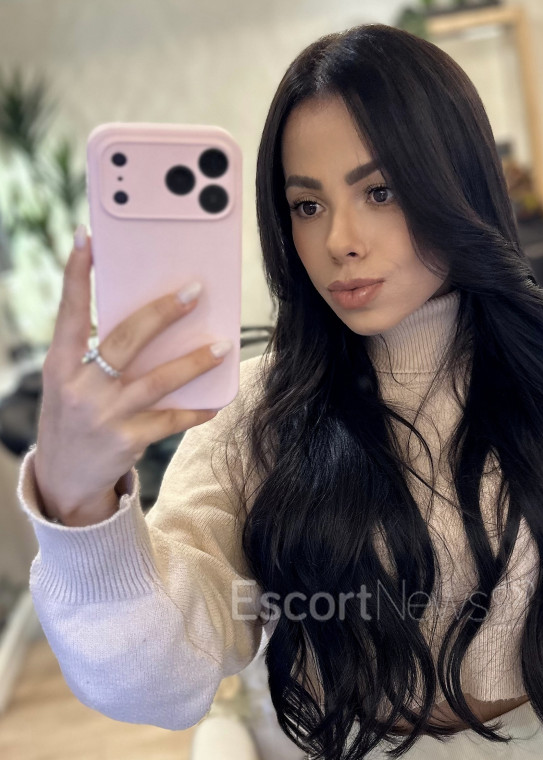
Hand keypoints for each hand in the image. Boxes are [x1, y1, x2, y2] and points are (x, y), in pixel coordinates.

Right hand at [35, 225, 231, 523]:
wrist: (63, 478)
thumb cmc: (72, 416)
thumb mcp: (68, 381)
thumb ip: (94, 353)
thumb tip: (147, 320)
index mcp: (61, 364)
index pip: (69, 312)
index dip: (76, 274)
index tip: (87, 238)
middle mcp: (81, 387)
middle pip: (126, 340)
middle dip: (162, 313)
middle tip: (194, 292)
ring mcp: (106, 415)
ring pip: (158, 381)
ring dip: (194, 362)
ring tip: (223, 347)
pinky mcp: (128, 440)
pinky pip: (170, 420)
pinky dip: (195, 411)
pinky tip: (217, 401)